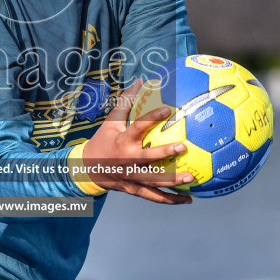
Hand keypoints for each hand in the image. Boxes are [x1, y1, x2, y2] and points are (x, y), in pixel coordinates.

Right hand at [80, 81, 194, 204]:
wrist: (86, 170)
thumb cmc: (103, 141)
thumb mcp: (111, 121)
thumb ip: (126, 102)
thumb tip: (141, 81)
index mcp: (122, 141)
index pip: (137, 128)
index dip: (151, 118)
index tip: (167, 109)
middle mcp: (127, 161)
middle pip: (147, 159)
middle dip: (165, 153)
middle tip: (183, 147)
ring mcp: (131, 177)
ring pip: (153, 181)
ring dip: (173, 181)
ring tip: (192, 178)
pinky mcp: (134, 190)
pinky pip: (154, 197)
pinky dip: (171, 199)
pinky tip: (189, 199)